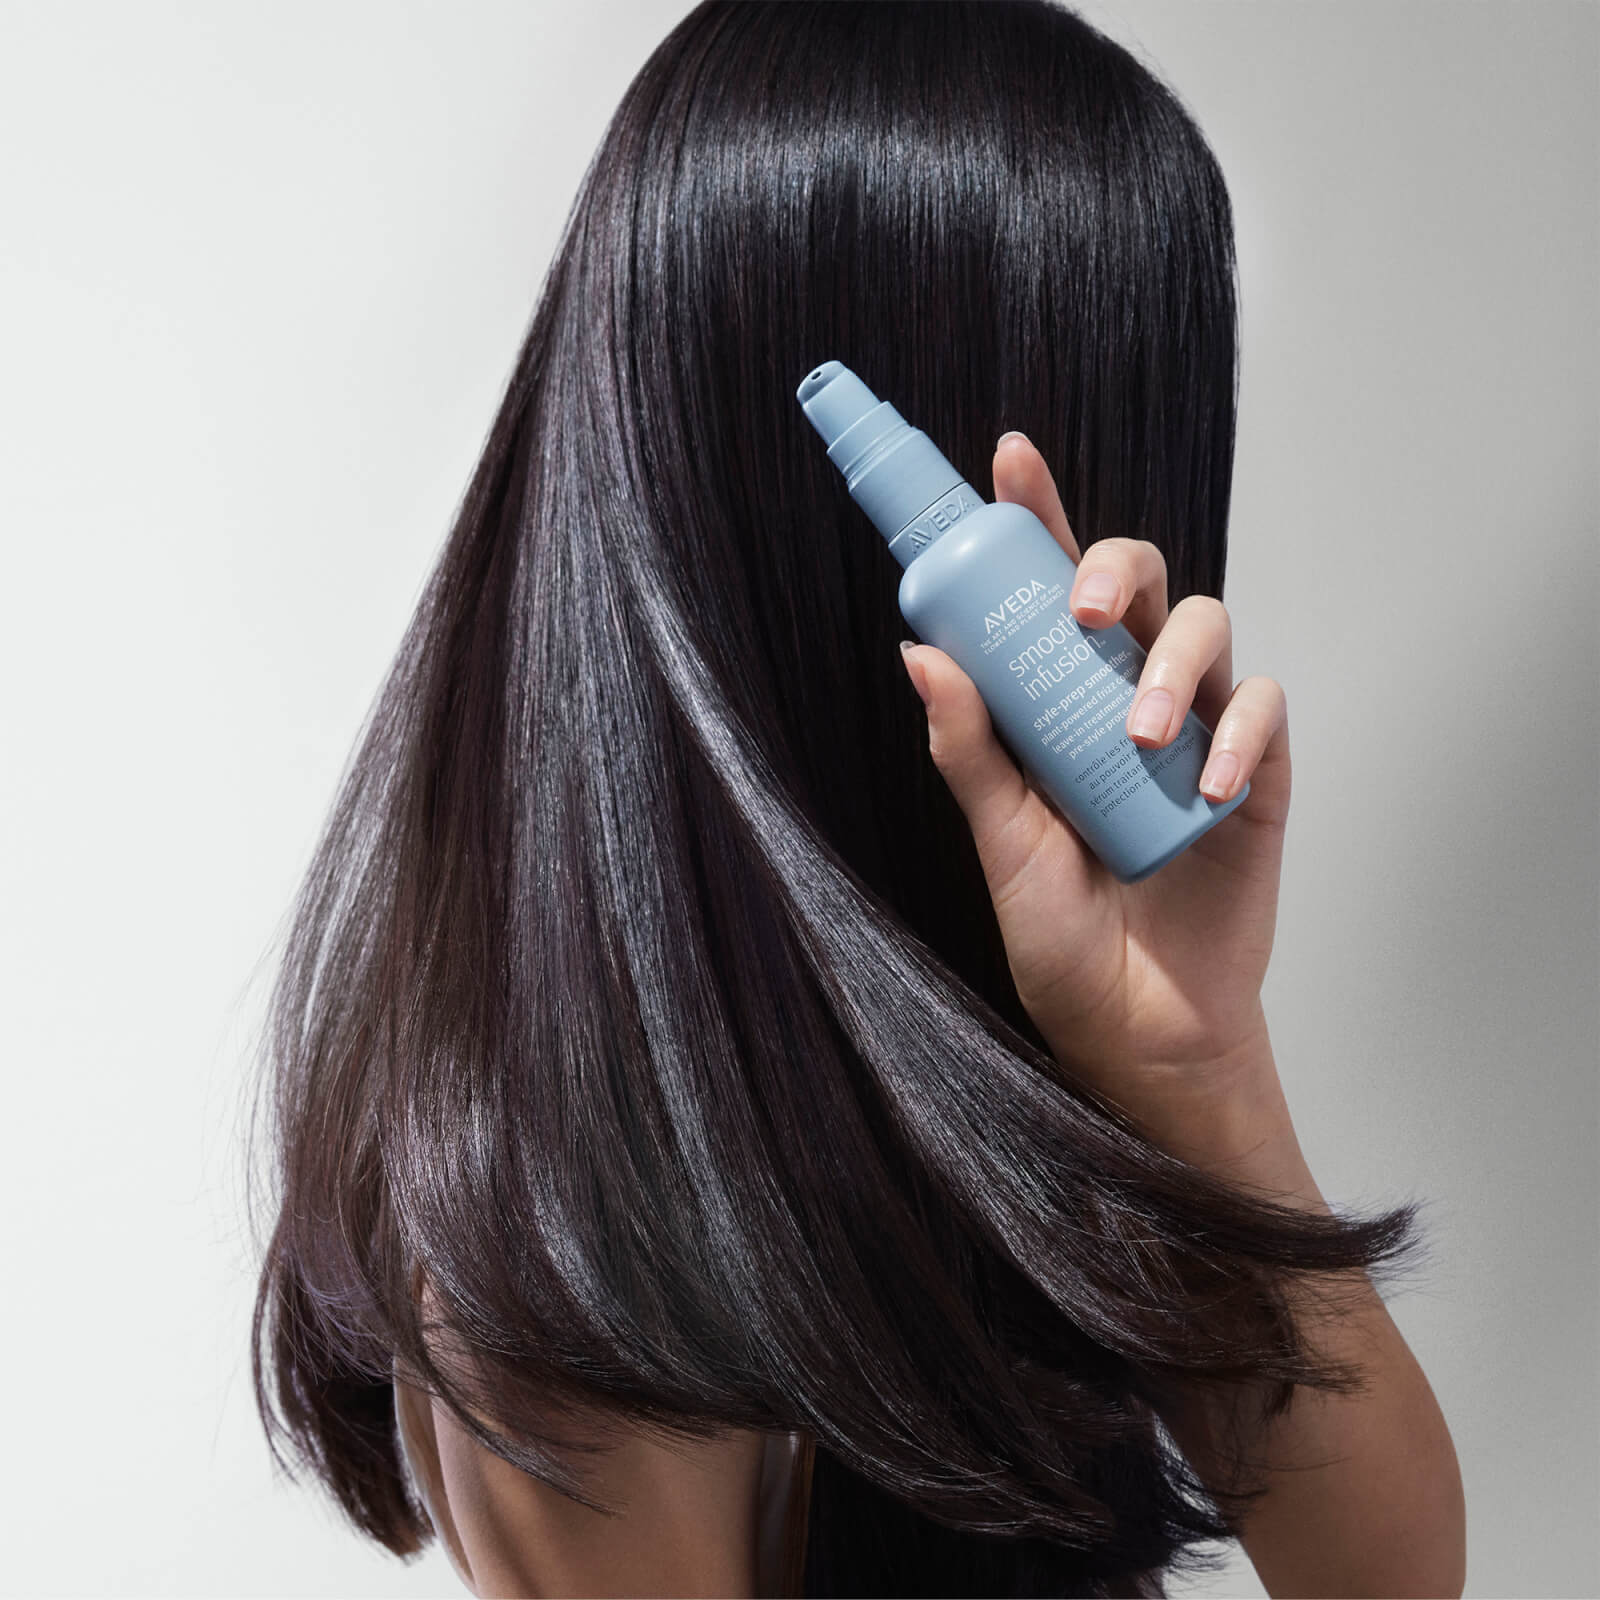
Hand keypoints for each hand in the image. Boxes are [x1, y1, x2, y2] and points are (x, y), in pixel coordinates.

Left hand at [900, 432, 1287, 1112]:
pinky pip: (1264, 711)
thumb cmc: (1062, 935)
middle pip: (1139, 581)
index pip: (1049, 589)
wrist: (1138, 1026)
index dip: (1036, 516)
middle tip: (1081, 609)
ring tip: (1140, 736)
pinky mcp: (1256, 773)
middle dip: (1113, 568)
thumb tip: (919, 651)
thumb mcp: (1002, 842)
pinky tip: (1204, 784)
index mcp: (1058, 701)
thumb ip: (968, 750)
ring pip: (1207, 626)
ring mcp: (1197, 729)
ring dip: (1174, 665)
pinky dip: (1239, 731)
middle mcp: (1128, 697)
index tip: (1008, 459)